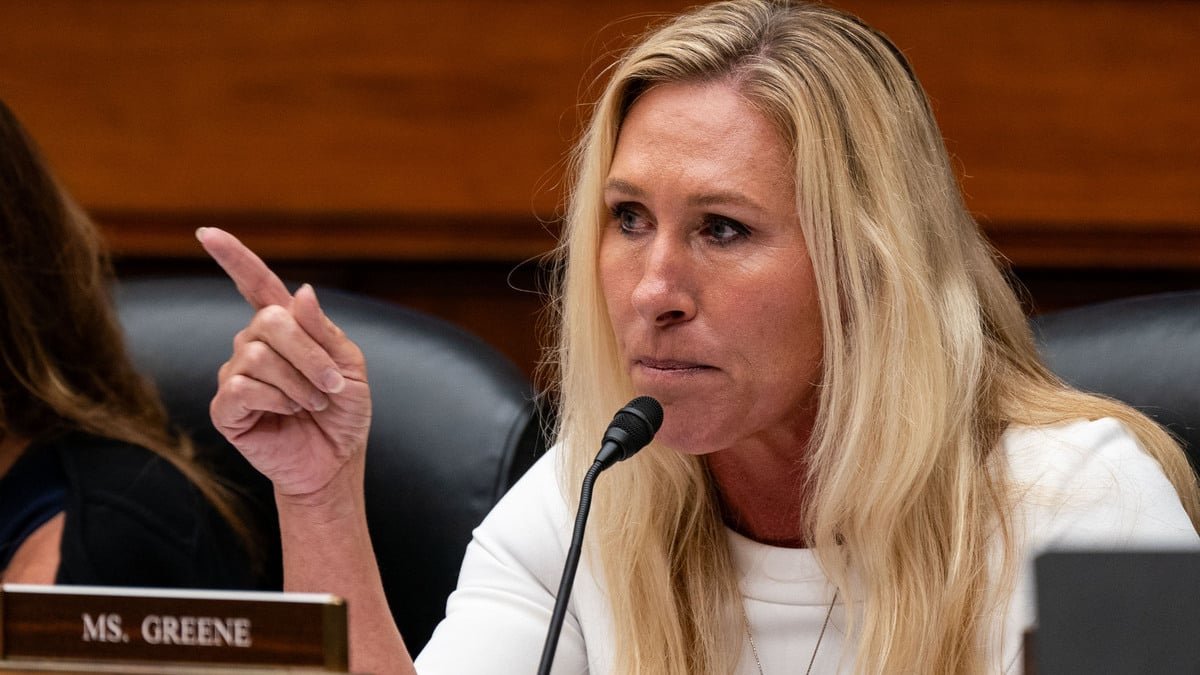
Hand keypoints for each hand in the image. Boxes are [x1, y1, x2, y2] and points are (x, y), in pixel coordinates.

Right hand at [197, 227, 371, 497]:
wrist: (335, 460)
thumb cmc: (343, 412)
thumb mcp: (348, 366)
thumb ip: (324, 330)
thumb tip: (301, 291)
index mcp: (286, 327)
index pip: (255, 284)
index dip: (234, 257)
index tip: (207, 233)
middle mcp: (253, 344)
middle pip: (268, 322)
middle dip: (310, 355)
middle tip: (331, 386)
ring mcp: (236, 374)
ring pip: (258, 356)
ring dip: (299, 383)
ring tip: (312, 404)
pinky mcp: (226, 408)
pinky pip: (243, 387)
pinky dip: (277, 399)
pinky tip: (287, 412)